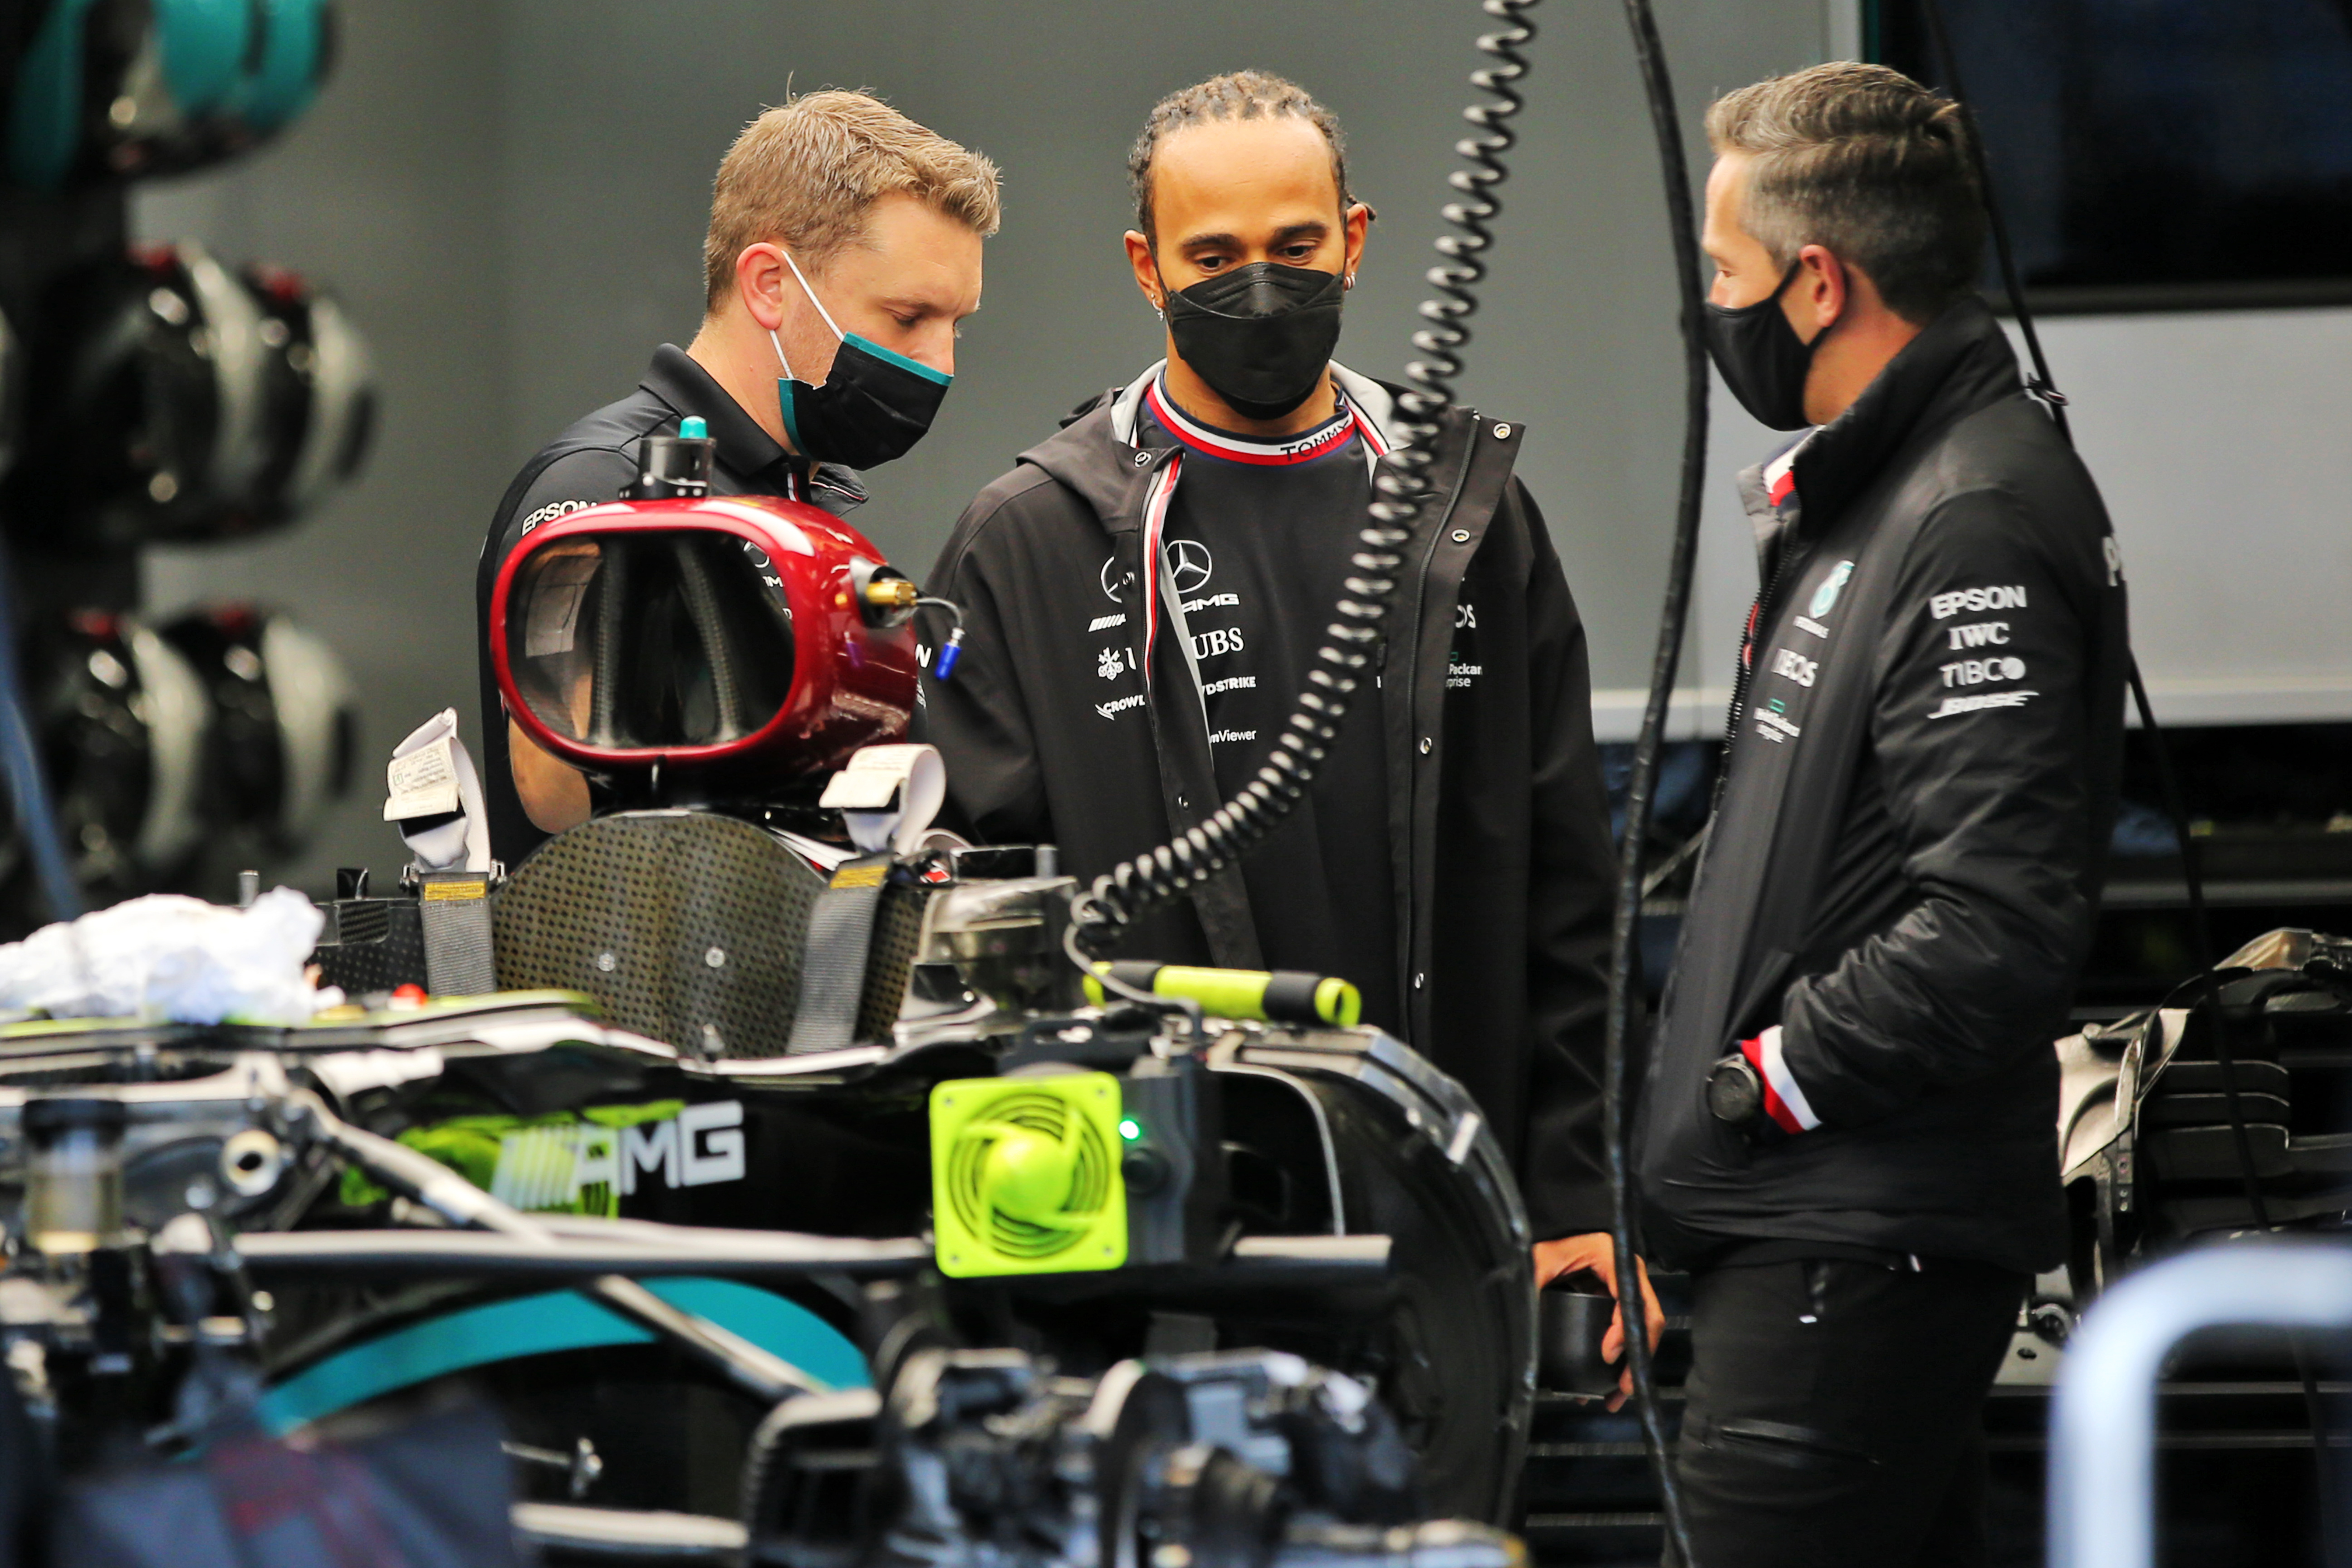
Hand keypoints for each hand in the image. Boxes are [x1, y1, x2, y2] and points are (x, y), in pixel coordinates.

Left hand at [1532, 1232, 1664, 1411]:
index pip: (1631, 1297)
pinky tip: (1604, 1382)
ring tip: (1615, 1395)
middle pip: (1644, 1316)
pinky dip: (1619, 1356)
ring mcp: (1619, 1285)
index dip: (1625, 1330)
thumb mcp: (1536, 1263)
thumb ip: (1534, 1282)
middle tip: (1622, 1388)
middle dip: (1636, 1356)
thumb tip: (1527, 1317)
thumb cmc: (1537, 1244)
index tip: (1608, 1356)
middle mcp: (1621, 1270)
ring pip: (1637, 1327)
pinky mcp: (1611, 1298)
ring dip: (1630, 1363)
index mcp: (1608, 1255)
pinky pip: (1623, 1328)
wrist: (1534, 1234)